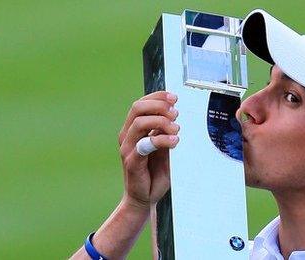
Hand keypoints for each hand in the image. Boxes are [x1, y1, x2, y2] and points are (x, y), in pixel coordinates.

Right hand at [118, 91, 179, 209]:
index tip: (174, 97)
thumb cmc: (155, 172)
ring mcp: (128, 148)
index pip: (141, 104)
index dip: (157, 96)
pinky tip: (174, 142)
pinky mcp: (132, 161)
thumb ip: (165, 131)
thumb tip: (175, 112)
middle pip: (137, 108)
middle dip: (159, 106)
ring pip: (140, 122)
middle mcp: (127, 136)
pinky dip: (161, 140)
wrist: (145, 197)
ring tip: (177, 130)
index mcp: (133, 129)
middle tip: (176, 114)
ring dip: (162, 122)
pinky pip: (144, 144)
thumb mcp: (163, 146)